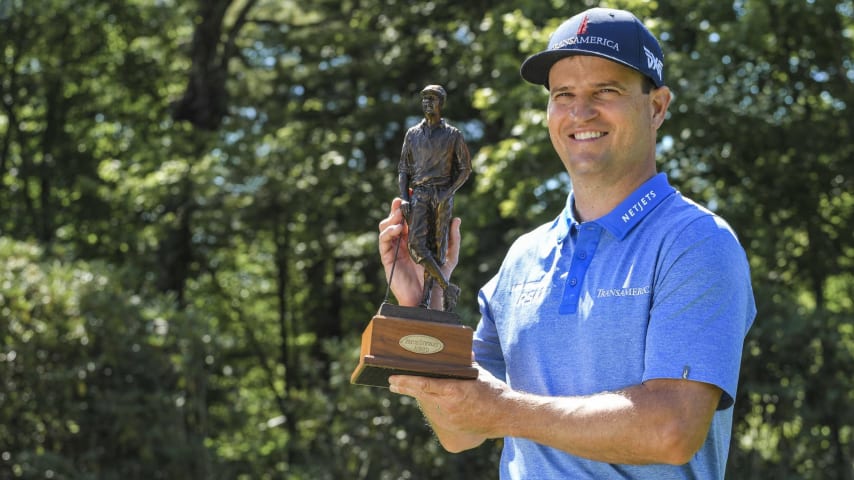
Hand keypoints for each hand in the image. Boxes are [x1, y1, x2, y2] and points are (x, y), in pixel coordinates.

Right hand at [378, 197, 460, 306]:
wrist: (427, 297)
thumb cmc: (437, 278)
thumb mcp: (449, 256)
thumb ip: (452, 239)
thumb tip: (456, 219)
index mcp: (415, 238)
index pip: (409, 218)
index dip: (409, 206)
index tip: (413, 193)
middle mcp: (403, 241)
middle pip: (395, 219)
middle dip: (397, 208)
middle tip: (403, 200)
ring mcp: (394, 249)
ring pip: (386, 227)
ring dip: (391, 218)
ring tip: (400, 214)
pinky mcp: (388, 258)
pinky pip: (384, 241)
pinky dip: (389, 232)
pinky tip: (397, 228)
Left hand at [388, 366, 508, 451]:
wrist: (506, 416)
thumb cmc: (494, 391)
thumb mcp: (478, 373)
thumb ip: (464, 362)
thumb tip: (460, 349)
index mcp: (454, 391)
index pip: (423, 385)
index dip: (406, 382)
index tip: (392, 379)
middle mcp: (448, 406)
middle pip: (420, 395)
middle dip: (404, 387)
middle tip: (393, 382)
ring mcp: (449, 419)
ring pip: (426, 405)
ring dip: (417, 396)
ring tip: (406, 387)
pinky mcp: (452, 428)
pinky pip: (435, 414)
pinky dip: (429, 405)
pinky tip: (425, 400)